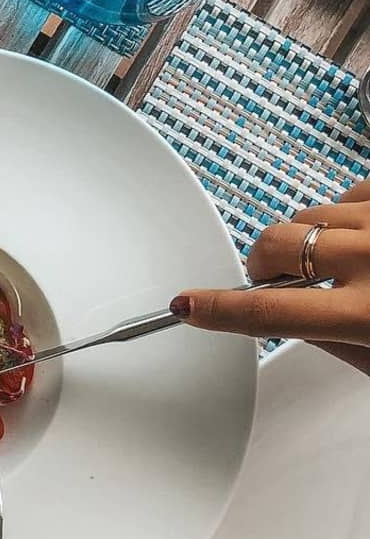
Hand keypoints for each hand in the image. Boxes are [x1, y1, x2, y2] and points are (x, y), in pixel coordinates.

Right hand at [172, 177, 369, 374]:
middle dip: (264, 264)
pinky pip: (346, 194)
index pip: (268, 312)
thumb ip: (336, 344)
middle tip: (280, 280)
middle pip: (274, 249)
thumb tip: (291, 327)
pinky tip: (362, 236)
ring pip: (306, 217)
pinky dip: (345, 215)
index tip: (187, 306)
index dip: (218, 309)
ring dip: (309, 241)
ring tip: (342, 261)